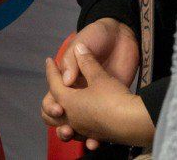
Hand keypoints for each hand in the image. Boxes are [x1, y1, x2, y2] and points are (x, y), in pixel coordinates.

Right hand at [42, 18, 138, 148]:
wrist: (124, 35)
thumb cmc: (98, 35)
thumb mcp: (84, 41)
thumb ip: (73, 59)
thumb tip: (67, 80)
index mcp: (66, 76)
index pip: (52, 94)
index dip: (52, 103)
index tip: (60, 108)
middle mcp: (77, 90)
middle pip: (59, 114)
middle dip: (58, 122)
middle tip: (66, 124)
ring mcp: (92, 99)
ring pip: (76, 125)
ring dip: (72, 134)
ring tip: (74, 135)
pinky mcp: (108, 104)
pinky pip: (97, 126)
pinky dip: (93, 137)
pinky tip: (94, 142)